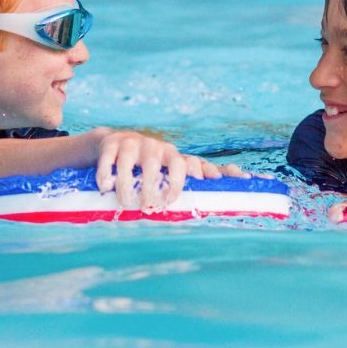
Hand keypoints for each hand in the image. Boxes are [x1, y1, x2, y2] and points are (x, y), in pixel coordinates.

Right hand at [93, 133, 247, 211]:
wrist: (111, 142)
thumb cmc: (148, 164)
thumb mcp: (168, 170)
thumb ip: (195, 179)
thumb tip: (241, 184)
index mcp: (174, 157)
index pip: (194, 165)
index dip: (205, 176)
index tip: (209, 191)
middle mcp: (158, 148)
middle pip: (168, 164)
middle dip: (166, 185)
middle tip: (158, 205)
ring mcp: (134, 144)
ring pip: (136, 164)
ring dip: (131, 185)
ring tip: (128, 203)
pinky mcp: (111, 145)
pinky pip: (109, 159)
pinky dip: (107, 174)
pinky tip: (105, 187)